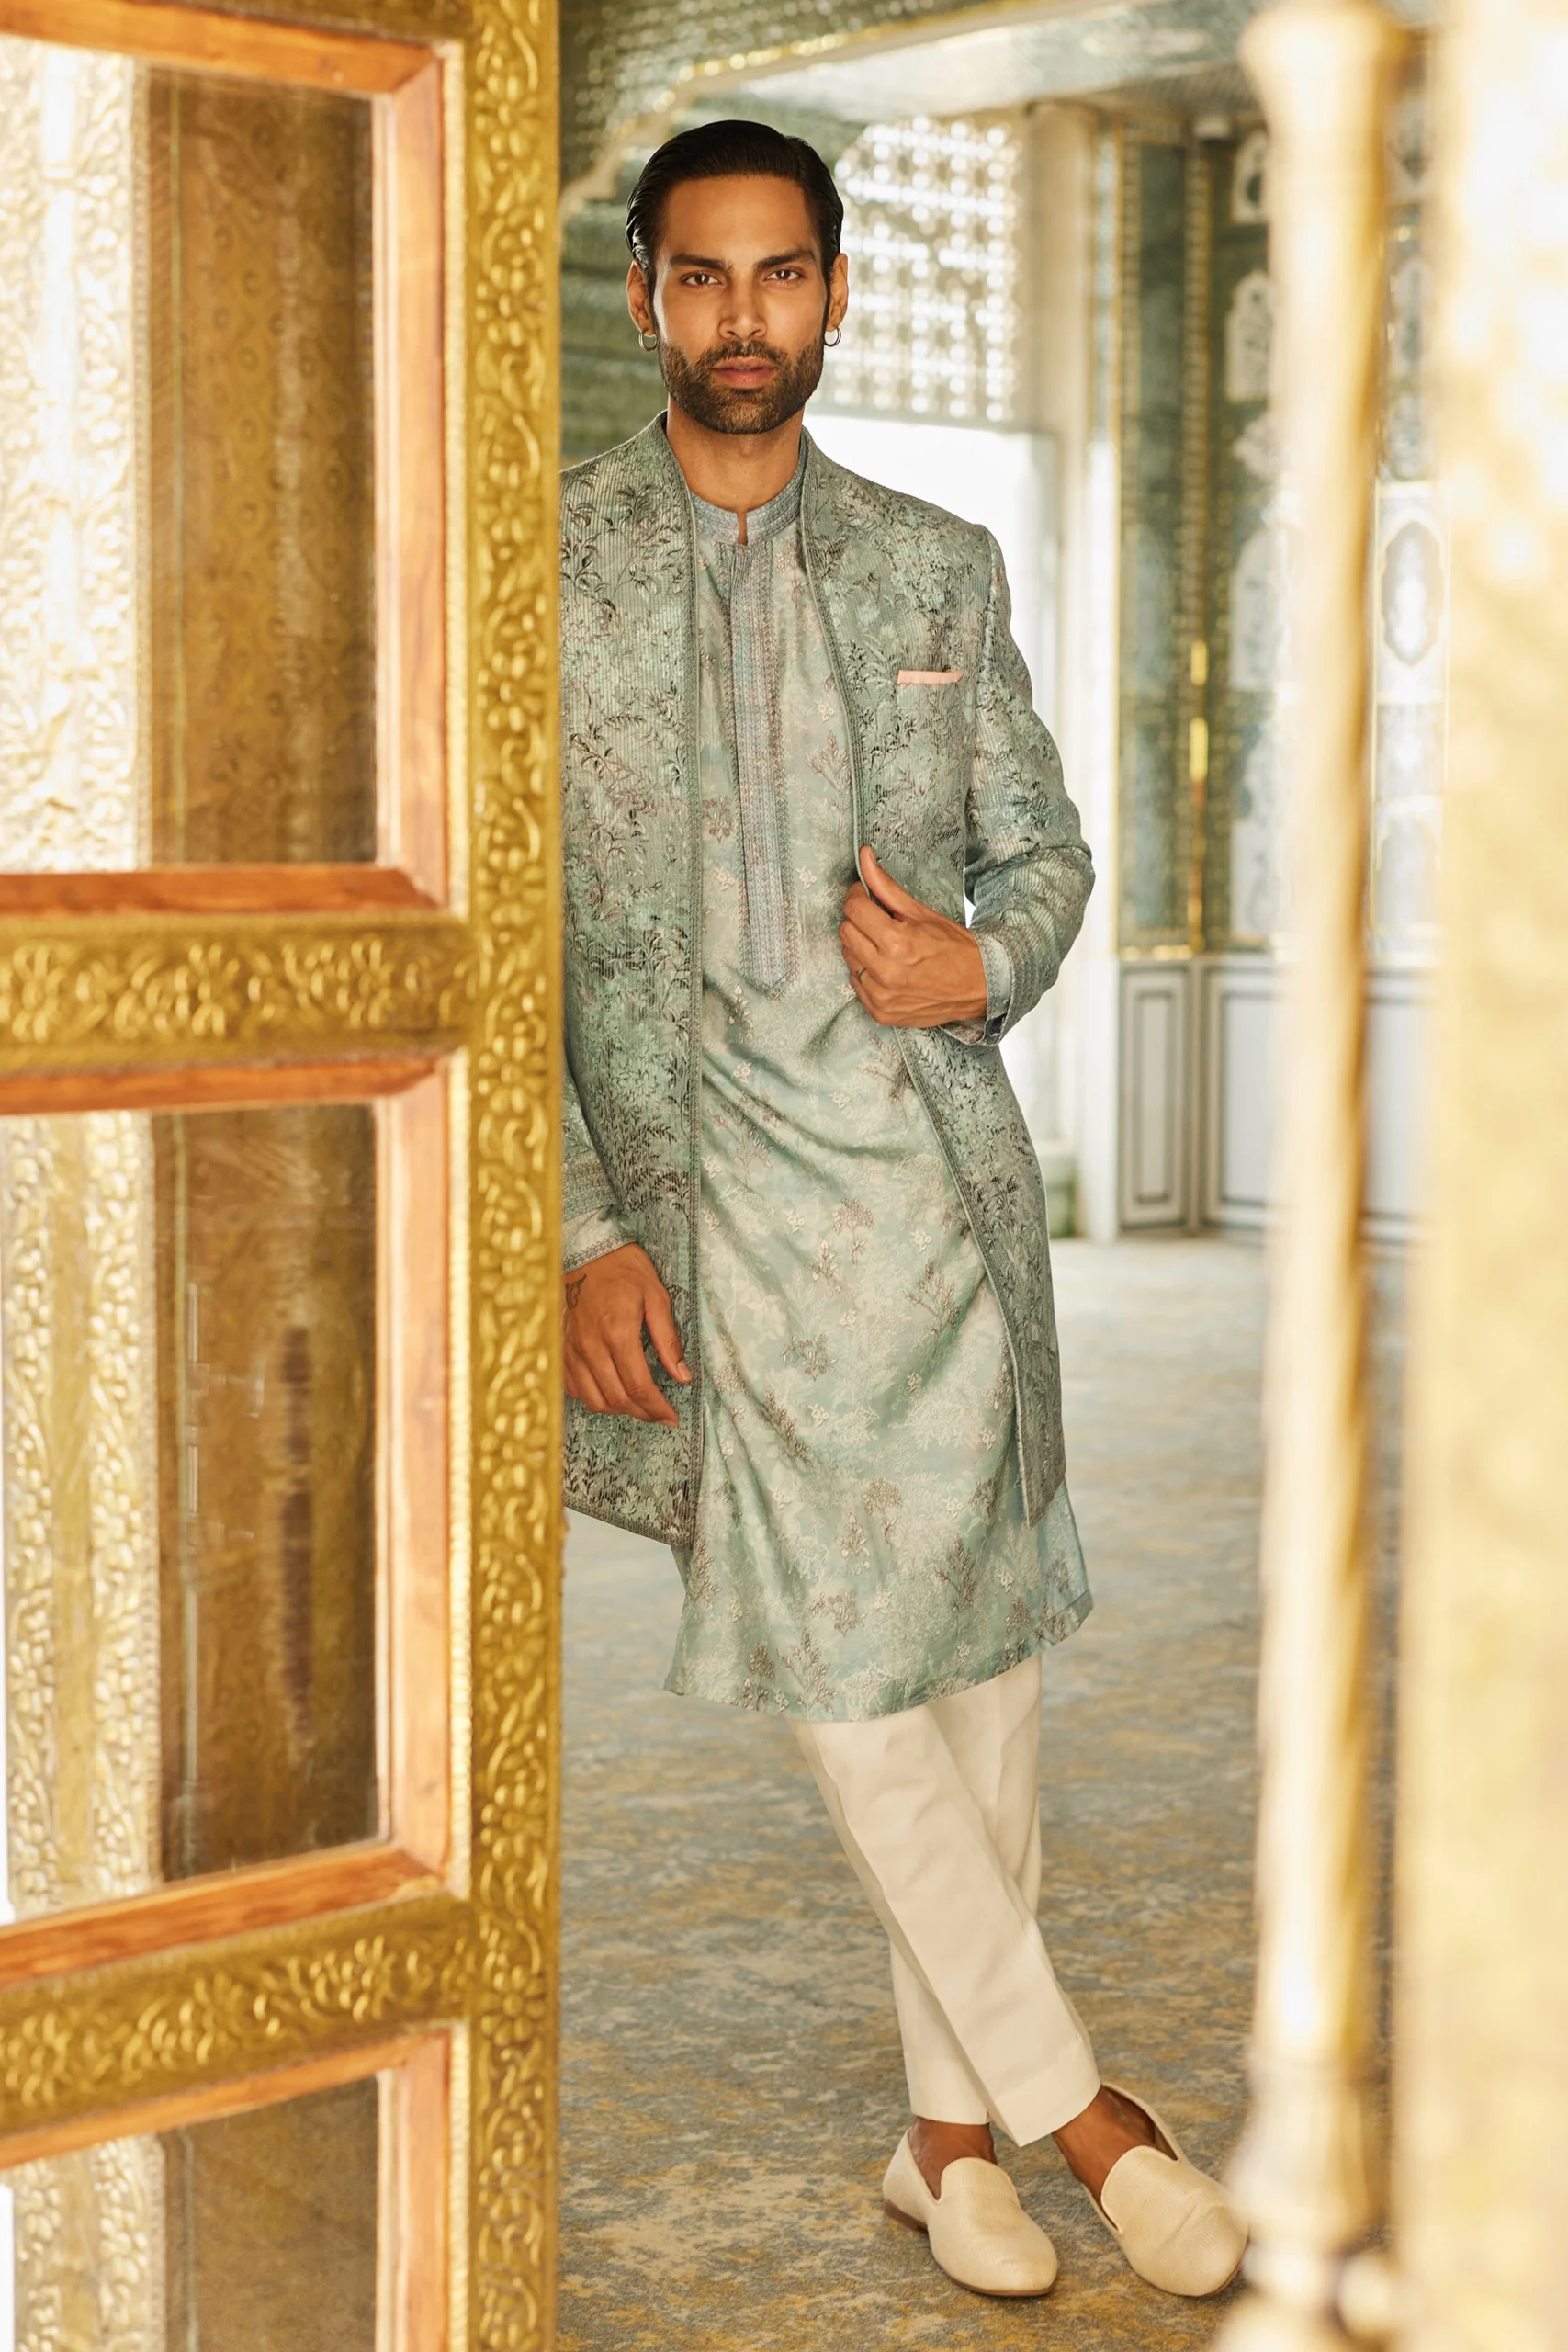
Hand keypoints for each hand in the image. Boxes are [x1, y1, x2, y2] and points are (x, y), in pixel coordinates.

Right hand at [564, 1244, 690, 1425]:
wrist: (588, 1253)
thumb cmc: (625, 1270)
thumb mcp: (657, 1297)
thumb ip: (668, 1340)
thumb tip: (683, 1375)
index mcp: (617, 1332)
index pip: (638, 1386)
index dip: (657, 1408)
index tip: (671, 1417)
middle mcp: (591, 1346)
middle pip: (617, 1399)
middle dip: (642, 1413)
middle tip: (660, 1414)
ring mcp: (572, 1349)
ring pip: (594, 1399)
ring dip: (619, 1410)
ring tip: (638, 1406)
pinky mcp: (562, 1349)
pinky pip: (574, 1388)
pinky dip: (594, 1398)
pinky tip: (611, 1393)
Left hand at [839, 847, 987, 1028]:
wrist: (981, 986)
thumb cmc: (956, 949)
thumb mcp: (922, 913)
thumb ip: (887, 887)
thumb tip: (864, 858)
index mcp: (897, 943)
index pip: (854, 909)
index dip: (858, 896)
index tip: (865, 895)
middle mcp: (885, 972)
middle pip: (846, 933)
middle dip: (859, 921)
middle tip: (879, 921)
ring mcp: (881, 996)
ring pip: (848, 958)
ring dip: (861, 947)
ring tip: (886, 947)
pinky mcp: (880, 1012)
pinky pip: (856, 984)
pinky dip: (866, 972)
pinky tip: (887, 968)